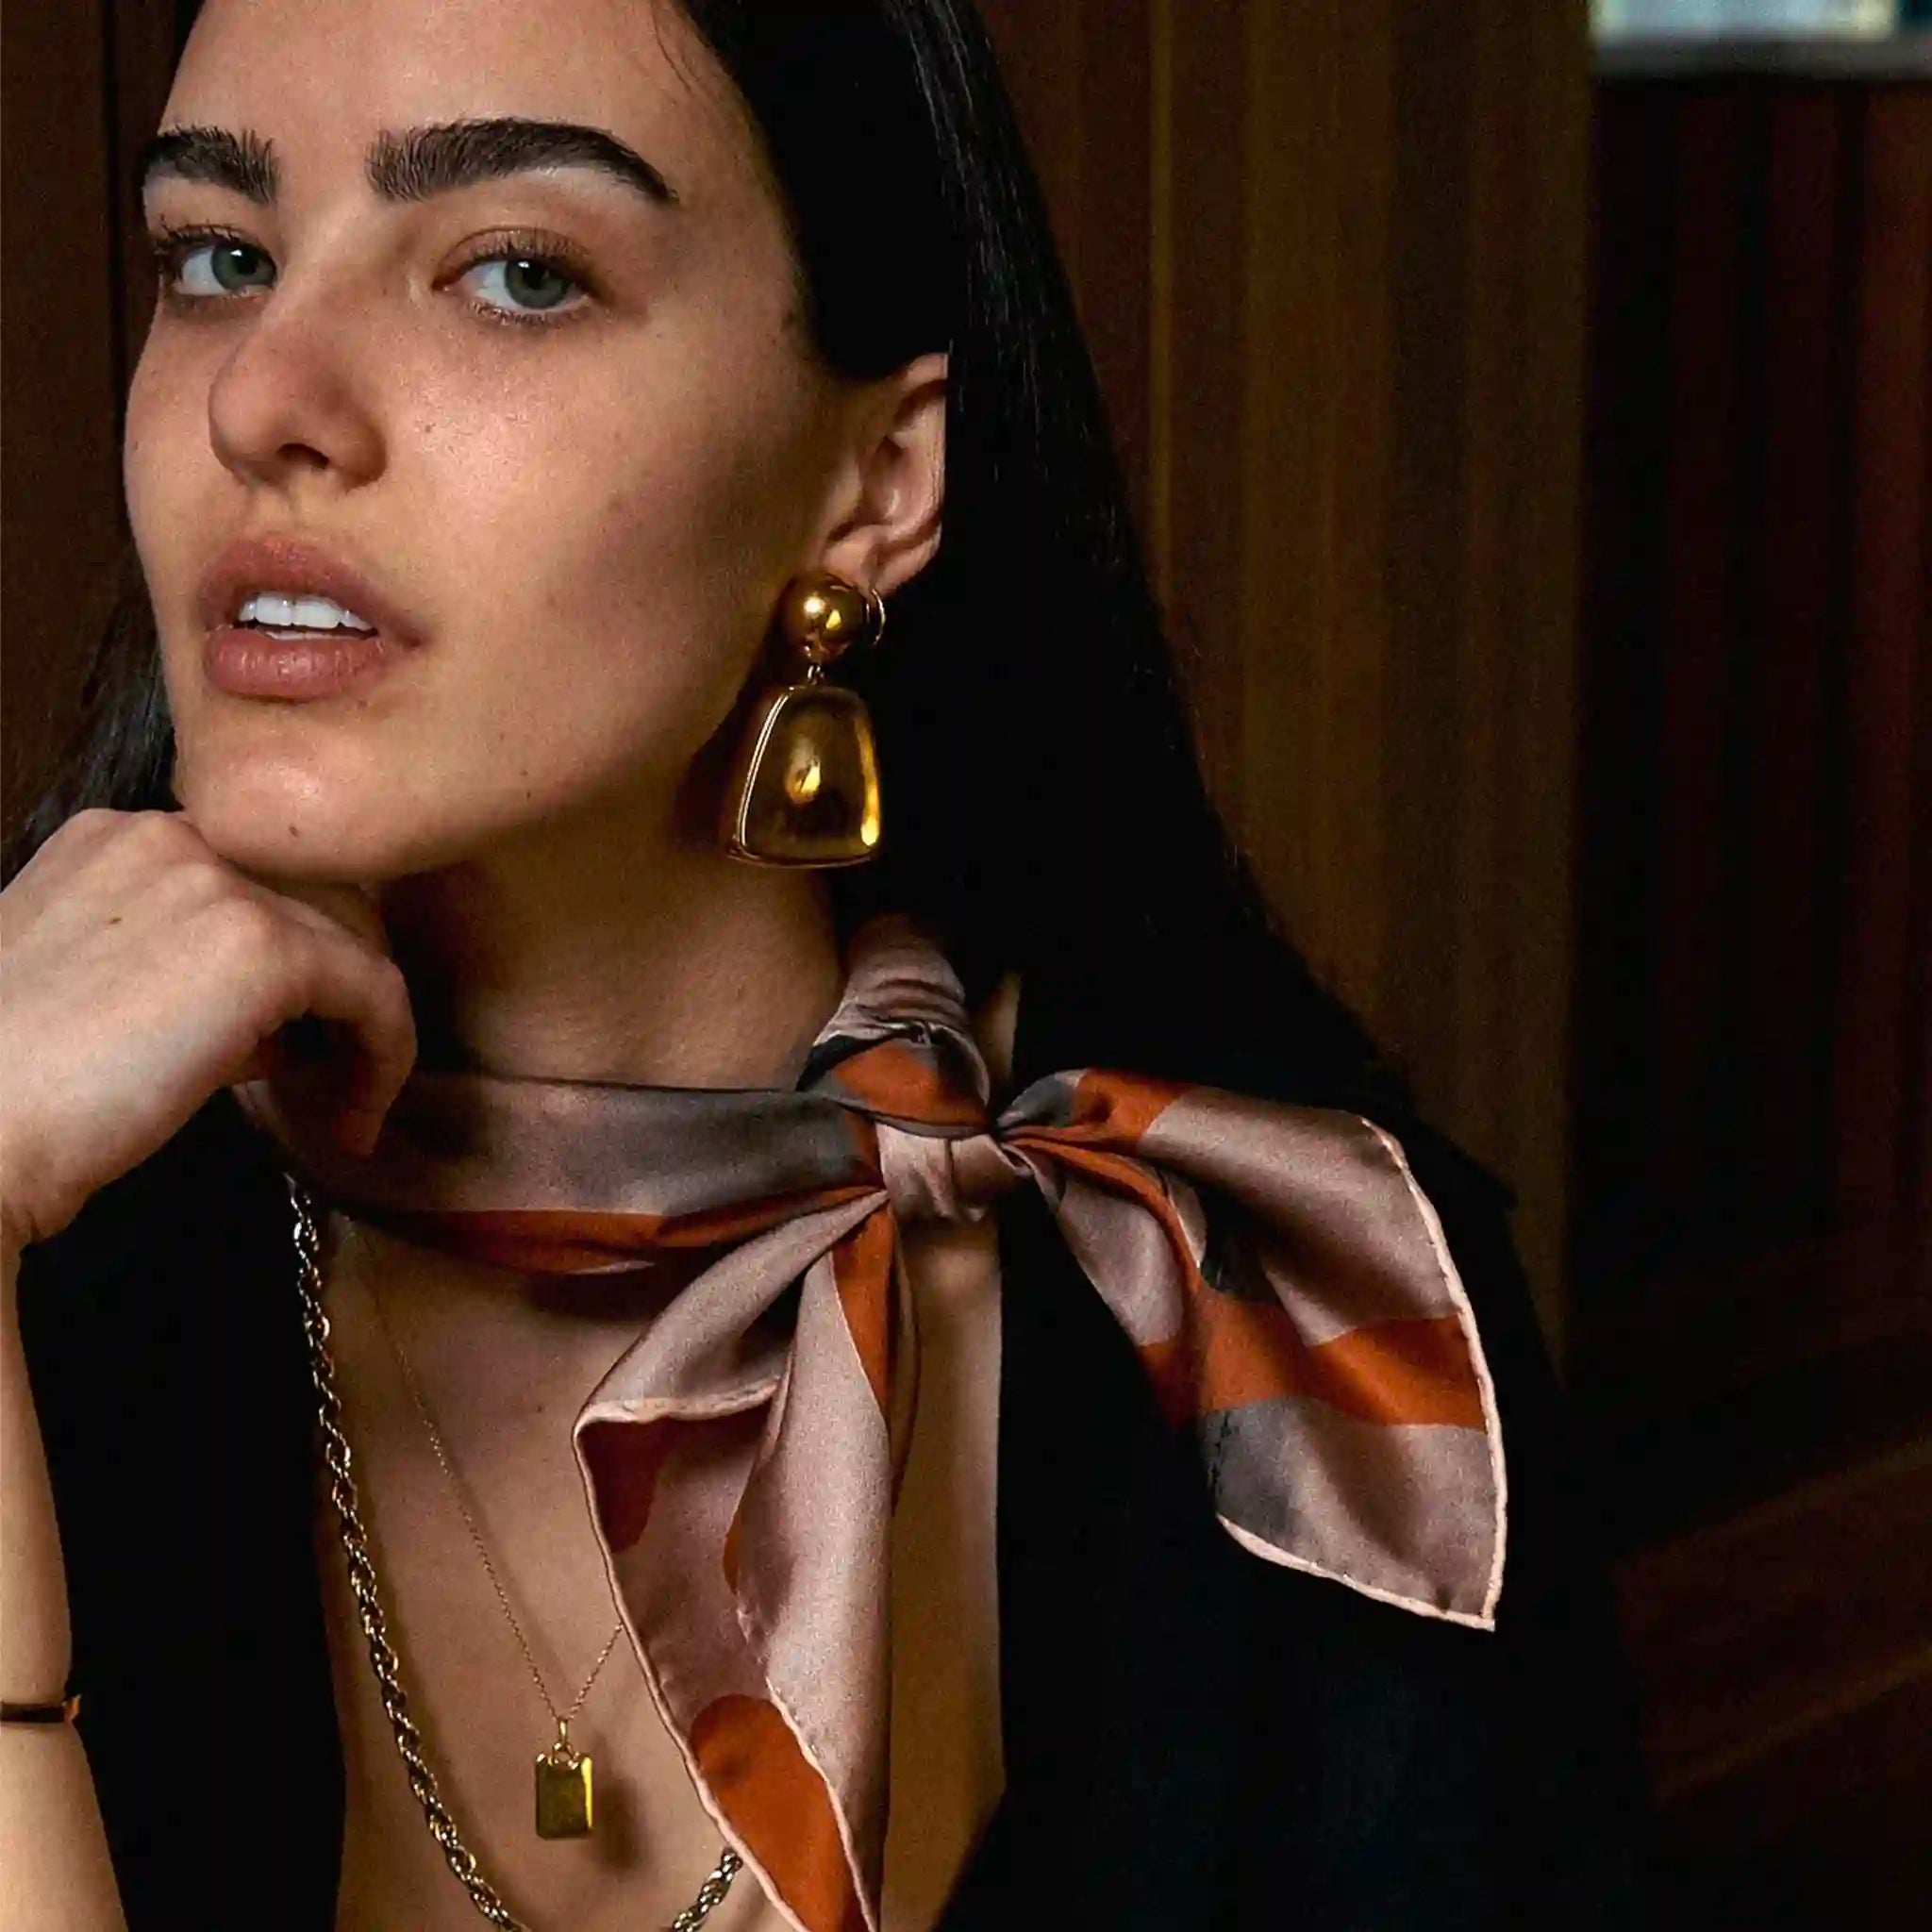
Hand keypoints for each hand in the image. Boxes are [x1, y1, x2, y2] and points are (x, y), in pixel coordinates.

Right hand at [0, 809, 415, 1247]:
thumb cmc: (14, 1091)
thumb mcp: (94, 992)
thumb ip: (178, 972)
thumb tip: (270, 1021)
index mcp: (117, 840)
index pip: (253, 879)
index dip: (288, 958)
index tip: (290, 1037)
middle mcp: (171, 837)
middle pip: (316, 897)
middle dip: (337, 985)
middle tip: (331, 1072)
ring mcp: (221, 884)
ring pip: (356, 942)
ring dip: (364, 1027)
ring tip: (346, 1105)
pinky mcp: (265, 948)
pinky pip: (376, 992)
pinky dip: (384, 1056)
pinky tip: (357, 1120)